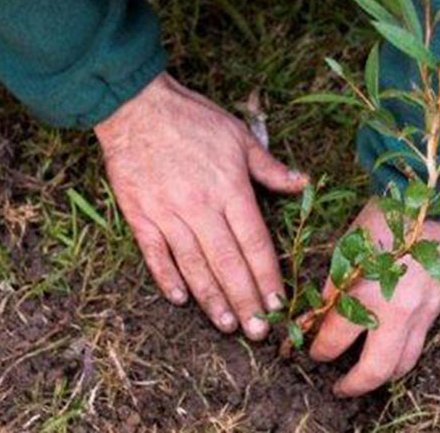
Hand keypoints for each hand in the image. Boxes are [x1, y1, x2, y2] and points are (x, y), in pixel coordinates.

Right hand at [94, 72, 307, 339]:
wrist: (136, 107)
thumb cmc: (192, 119)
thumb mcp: (239, 136)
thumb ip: (270, 167)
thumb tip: (304, 183)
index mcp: (230, 189)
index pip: (254, 243)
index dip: (268, 276)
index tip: (277, 303)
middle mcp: (200, 207)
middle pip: (227, 263)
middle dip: (245, 300)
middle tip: (256, 331)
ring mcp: (168, 213)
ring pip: (194, 265)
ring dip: (211, 299)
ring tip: (226, 325)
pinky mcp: (140, 215)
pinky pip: (155, 254)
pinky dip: (167, 278)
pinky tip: (181, 299)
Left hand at [309, 198, 439, 396]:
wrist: (435, 202)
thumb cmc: (384, 218)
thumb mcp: (347, 249)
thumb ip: (333, 288)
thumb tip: (316, 319)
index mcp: (366, 293)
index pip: (334, 339)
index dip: (319, 350)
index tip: (313, 351)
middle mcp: (397, 312)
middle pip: (376, 370)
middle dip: (354, 385)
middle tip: (340, 387)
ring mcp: (423, 312)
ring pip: (405, 364)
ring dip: (383, 374)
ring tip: (367, 374)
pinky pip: (420, 342)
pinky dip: (402, 352)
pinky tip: (389, 345)